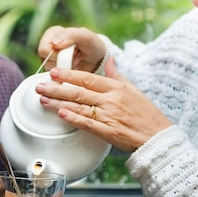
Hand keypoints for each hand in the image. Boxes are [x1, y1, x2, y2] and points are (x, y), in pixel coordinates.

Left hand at [35, 59, 172, 152]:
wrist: (157, 137)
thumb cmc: (146, 114)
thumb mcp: (134, 89)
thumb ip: (117, 75)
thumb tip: (109, 59)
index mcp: (116, 88)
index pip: (88, 78)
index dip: (69, 75)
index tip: (54, 73)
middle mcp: (111, 100)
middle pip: (79, 91)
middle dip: (57, 88)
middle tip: (40, 86)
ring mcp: (109, 116)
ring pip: (79, 107)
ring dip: (59, 103)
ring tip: (43, 100)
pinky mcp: (108, 132)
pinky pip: (87, 124)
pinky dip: (73, 118)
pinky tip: (60, 115)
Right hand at [37, 26, 106, 71]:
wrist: (98, 59)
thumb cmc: (92, 44)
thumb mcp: (85, 36)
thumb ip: (71, 35)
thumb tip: (54, 43)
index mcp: (51, 34)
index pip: (44, 50)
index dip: (58, 54)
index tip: (73, 51)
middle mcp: (47, 47)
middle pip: (46, 62)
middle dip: (64, 63)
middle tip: (77, 57)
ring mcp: (49, 61)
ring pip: (51, 72)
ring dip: (67, 70)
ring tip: (77, 62)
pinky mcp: (54, 73)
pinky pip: (55, 80)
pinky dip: (67, 77)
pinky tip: (74, 69)